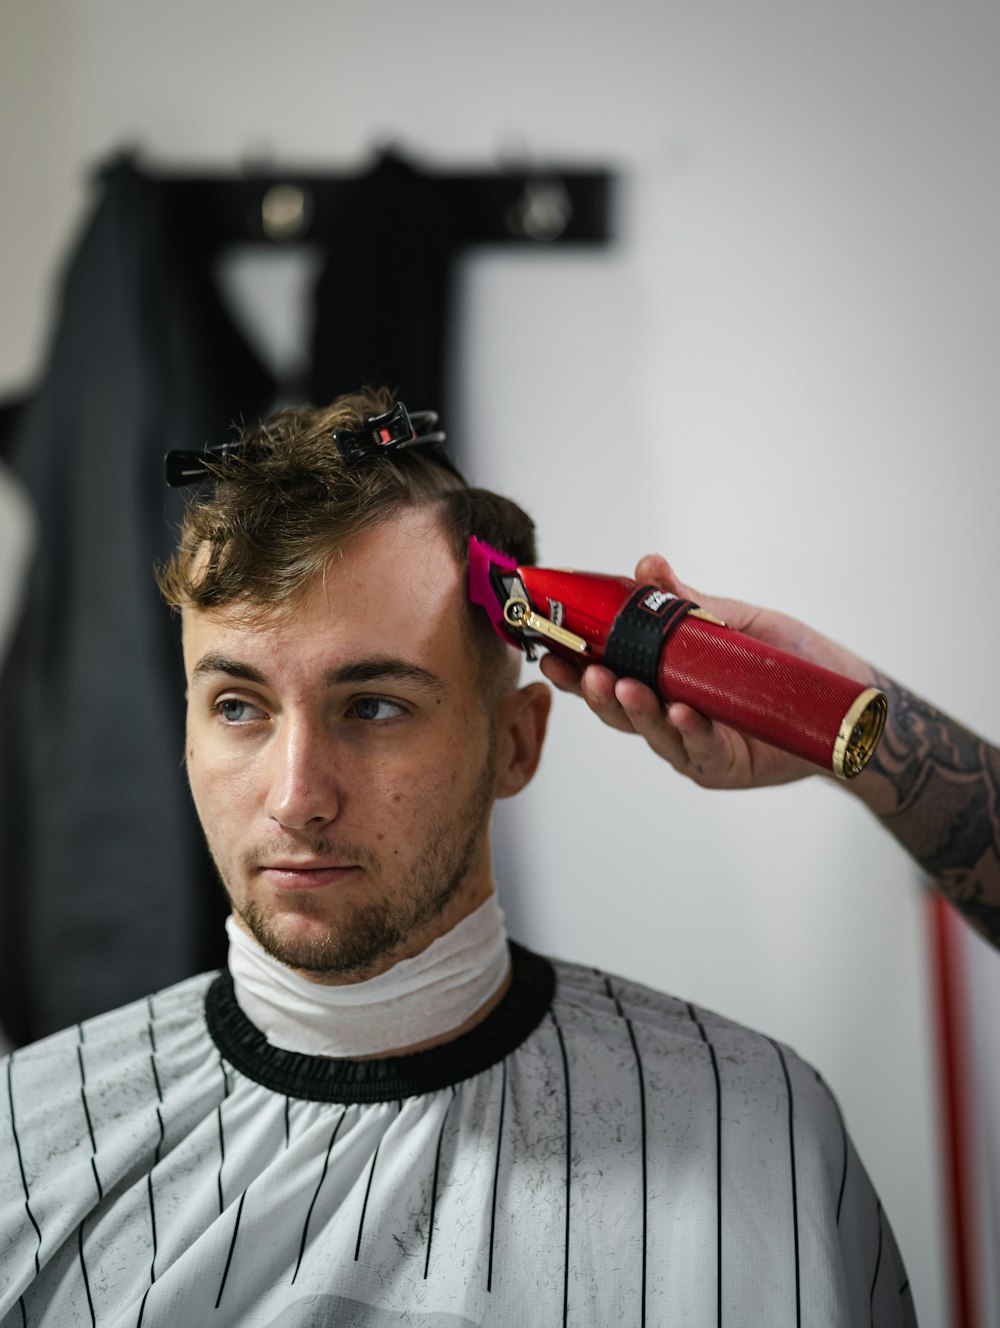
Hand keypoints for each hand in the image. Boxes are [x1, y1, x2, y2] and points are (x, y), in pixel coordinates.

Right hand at [538, 554, 876, 789]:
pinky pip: (699, 750)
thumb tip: (648, 566)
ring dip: (634, 710)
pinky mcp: (723, 765)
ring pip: (651, 733)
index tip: (549, 651)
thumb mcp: (734, 622)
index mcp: (662, 679)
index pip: (607, 673)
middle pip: (616, 710)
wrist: (847, 700)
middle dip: (592, 692)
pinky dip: (689, 731)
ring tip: (624, 687)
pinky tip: (681, 713)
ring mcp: (692, 745)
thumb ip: (688, 602)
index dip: (574, 666)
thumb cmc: (789, 662)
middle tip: (583, 671)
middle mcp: (669, 715)